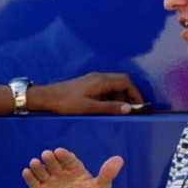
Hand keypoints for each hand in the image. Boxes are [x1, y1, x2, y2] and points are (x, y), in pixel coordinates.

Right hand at [22, 148, 122, 187]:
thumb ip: (107, 174)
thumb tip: (119, 159)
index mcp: (74, 168)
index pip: (68, 159)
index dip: (64, 155)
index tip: (60, 152)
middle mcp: (60, 172)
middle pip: (53, 163)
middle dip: (50, 159)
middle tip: (47, 155)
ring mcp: (49, 180)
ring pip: (42, 171)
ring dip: (38, 166)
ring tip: (35, 163)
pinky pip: (33, 182)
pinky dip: (29, 177)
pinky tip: (26, 172)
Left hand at [28, 72, 143, 114]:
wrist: (48, 97)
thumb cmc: (67, 103)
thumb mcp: (90, 108)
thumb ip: (110, 108)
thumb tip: (128, 109)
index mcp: (101, 81)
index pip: (126, 82)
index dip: (135, 93)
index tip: (139, 105)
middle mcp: (99, 77)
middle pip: (121, 81)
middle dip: (129, 93)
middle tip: (131, 108)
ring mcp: (93, 79)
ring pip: (113, 84)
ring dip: (119, 96)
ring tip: (118, 110)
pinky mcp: (88, 83)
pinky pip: (105, 87)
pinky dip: (110, 96)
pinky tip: (105, 107)